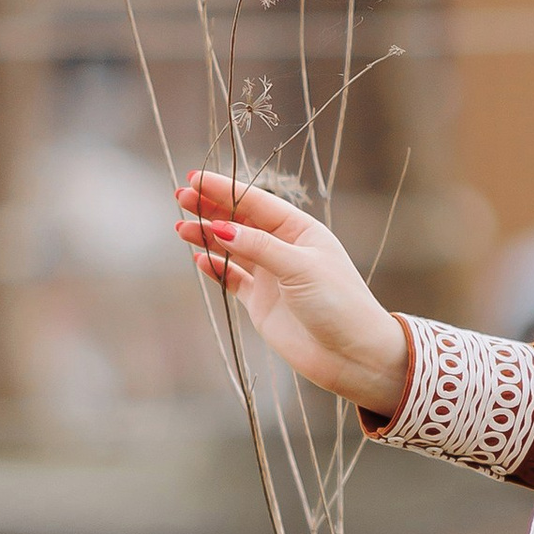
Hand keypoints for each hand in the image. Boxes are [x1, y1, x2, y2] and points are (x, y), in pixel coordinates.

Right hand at [174, 170, 409, 412]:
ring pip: (232, 248)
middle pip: (240, 221)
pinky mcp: (262, 303)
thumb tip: (220, 228)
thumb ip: (259, 247)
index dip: (224, 189)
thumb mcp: (300, 268)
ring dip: (207, 236)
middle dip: (210, 208)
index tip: (195, 178)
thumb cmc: (338, 303)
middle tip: (180, 196)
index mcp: (301, 231)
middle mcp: (285, 249)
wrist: (352, 355)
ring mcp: (272, 276)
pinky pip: (233, 279)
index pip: (256, 202)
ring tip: (180, 227)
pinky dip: (215, 268)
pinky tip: (199, 258)